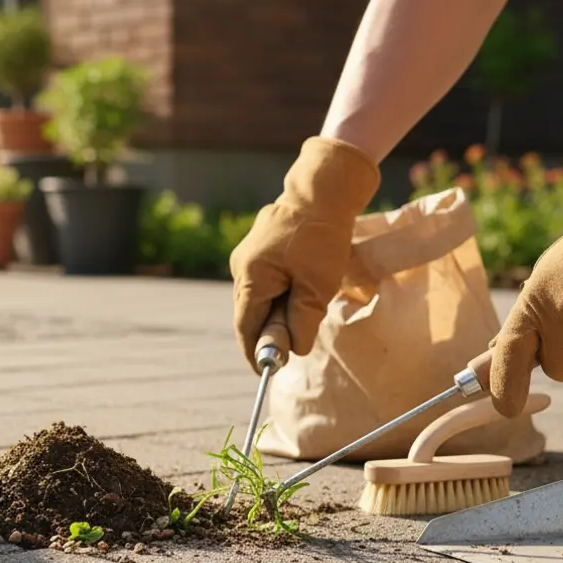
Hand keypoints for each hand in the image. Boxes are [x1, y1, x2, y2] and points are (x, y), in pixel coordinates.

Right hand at [229, 137, 379, 370]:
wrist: (321, 189)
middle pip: (250, 313)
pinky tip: (299, 291)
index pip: (246, 328)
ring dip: (276, 312)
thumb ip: (302, 321)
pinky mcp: (259, 247)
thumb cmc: (321, 238)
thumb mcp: (317, 286)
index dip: (256, 353)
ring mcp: (248, 255)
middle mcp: (241, 267)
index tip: (267, 372)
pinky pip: (264, 280)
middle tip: (291, 348)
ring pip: (258, 296)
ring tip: (302, 315)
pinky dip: (279, 294)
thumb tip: (294, 350)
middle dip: (268, 332)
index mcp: (250, 278)